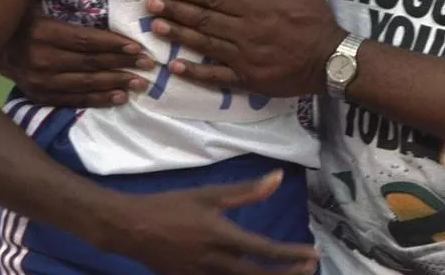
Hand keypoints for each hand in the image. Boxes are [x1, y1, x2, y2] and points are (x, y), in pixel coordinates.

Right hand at [0, 0, 154, 106]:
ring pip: (84, 84)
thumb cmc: (15, 14)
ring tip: (140, 83)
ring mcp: (38, 81)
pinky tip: (119, 98)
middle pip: (89, 63)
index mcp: (41, 33)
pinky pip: (72, 99)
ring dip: (115, 84)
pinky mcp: (38, 95)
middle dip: (121, 64)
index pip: (84, 41)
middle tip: (148, 64)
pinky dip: (97, 100)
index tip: (136, 46)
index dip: (112, 44)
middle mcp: (40, 60)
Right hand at [110, 170, 317, 274]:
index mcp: (221, 236)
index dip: (290, 254)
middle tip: (309, 269)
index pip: (264, 250)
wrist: (133, 227)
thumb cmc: (172, 205)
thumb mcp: (210, 194)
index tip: (312, 254)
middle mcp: (215, 262)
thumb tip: (277, 178)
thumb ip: (246, 191)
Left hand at [147, 0, 346, 96]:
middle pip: (204, 19)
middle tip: (151, 6)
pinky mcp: (247, 79)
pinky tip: (176, 67)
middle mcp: (244, 31)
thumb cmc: (316, 20)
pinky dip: (195, 72)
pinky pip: (217, 76)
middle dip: (175, 11)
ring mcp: (244, 57)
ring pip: (205, 44)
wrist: (330, 59)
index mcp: (255, 7)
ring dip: (179, 36)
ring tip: (156, 28)